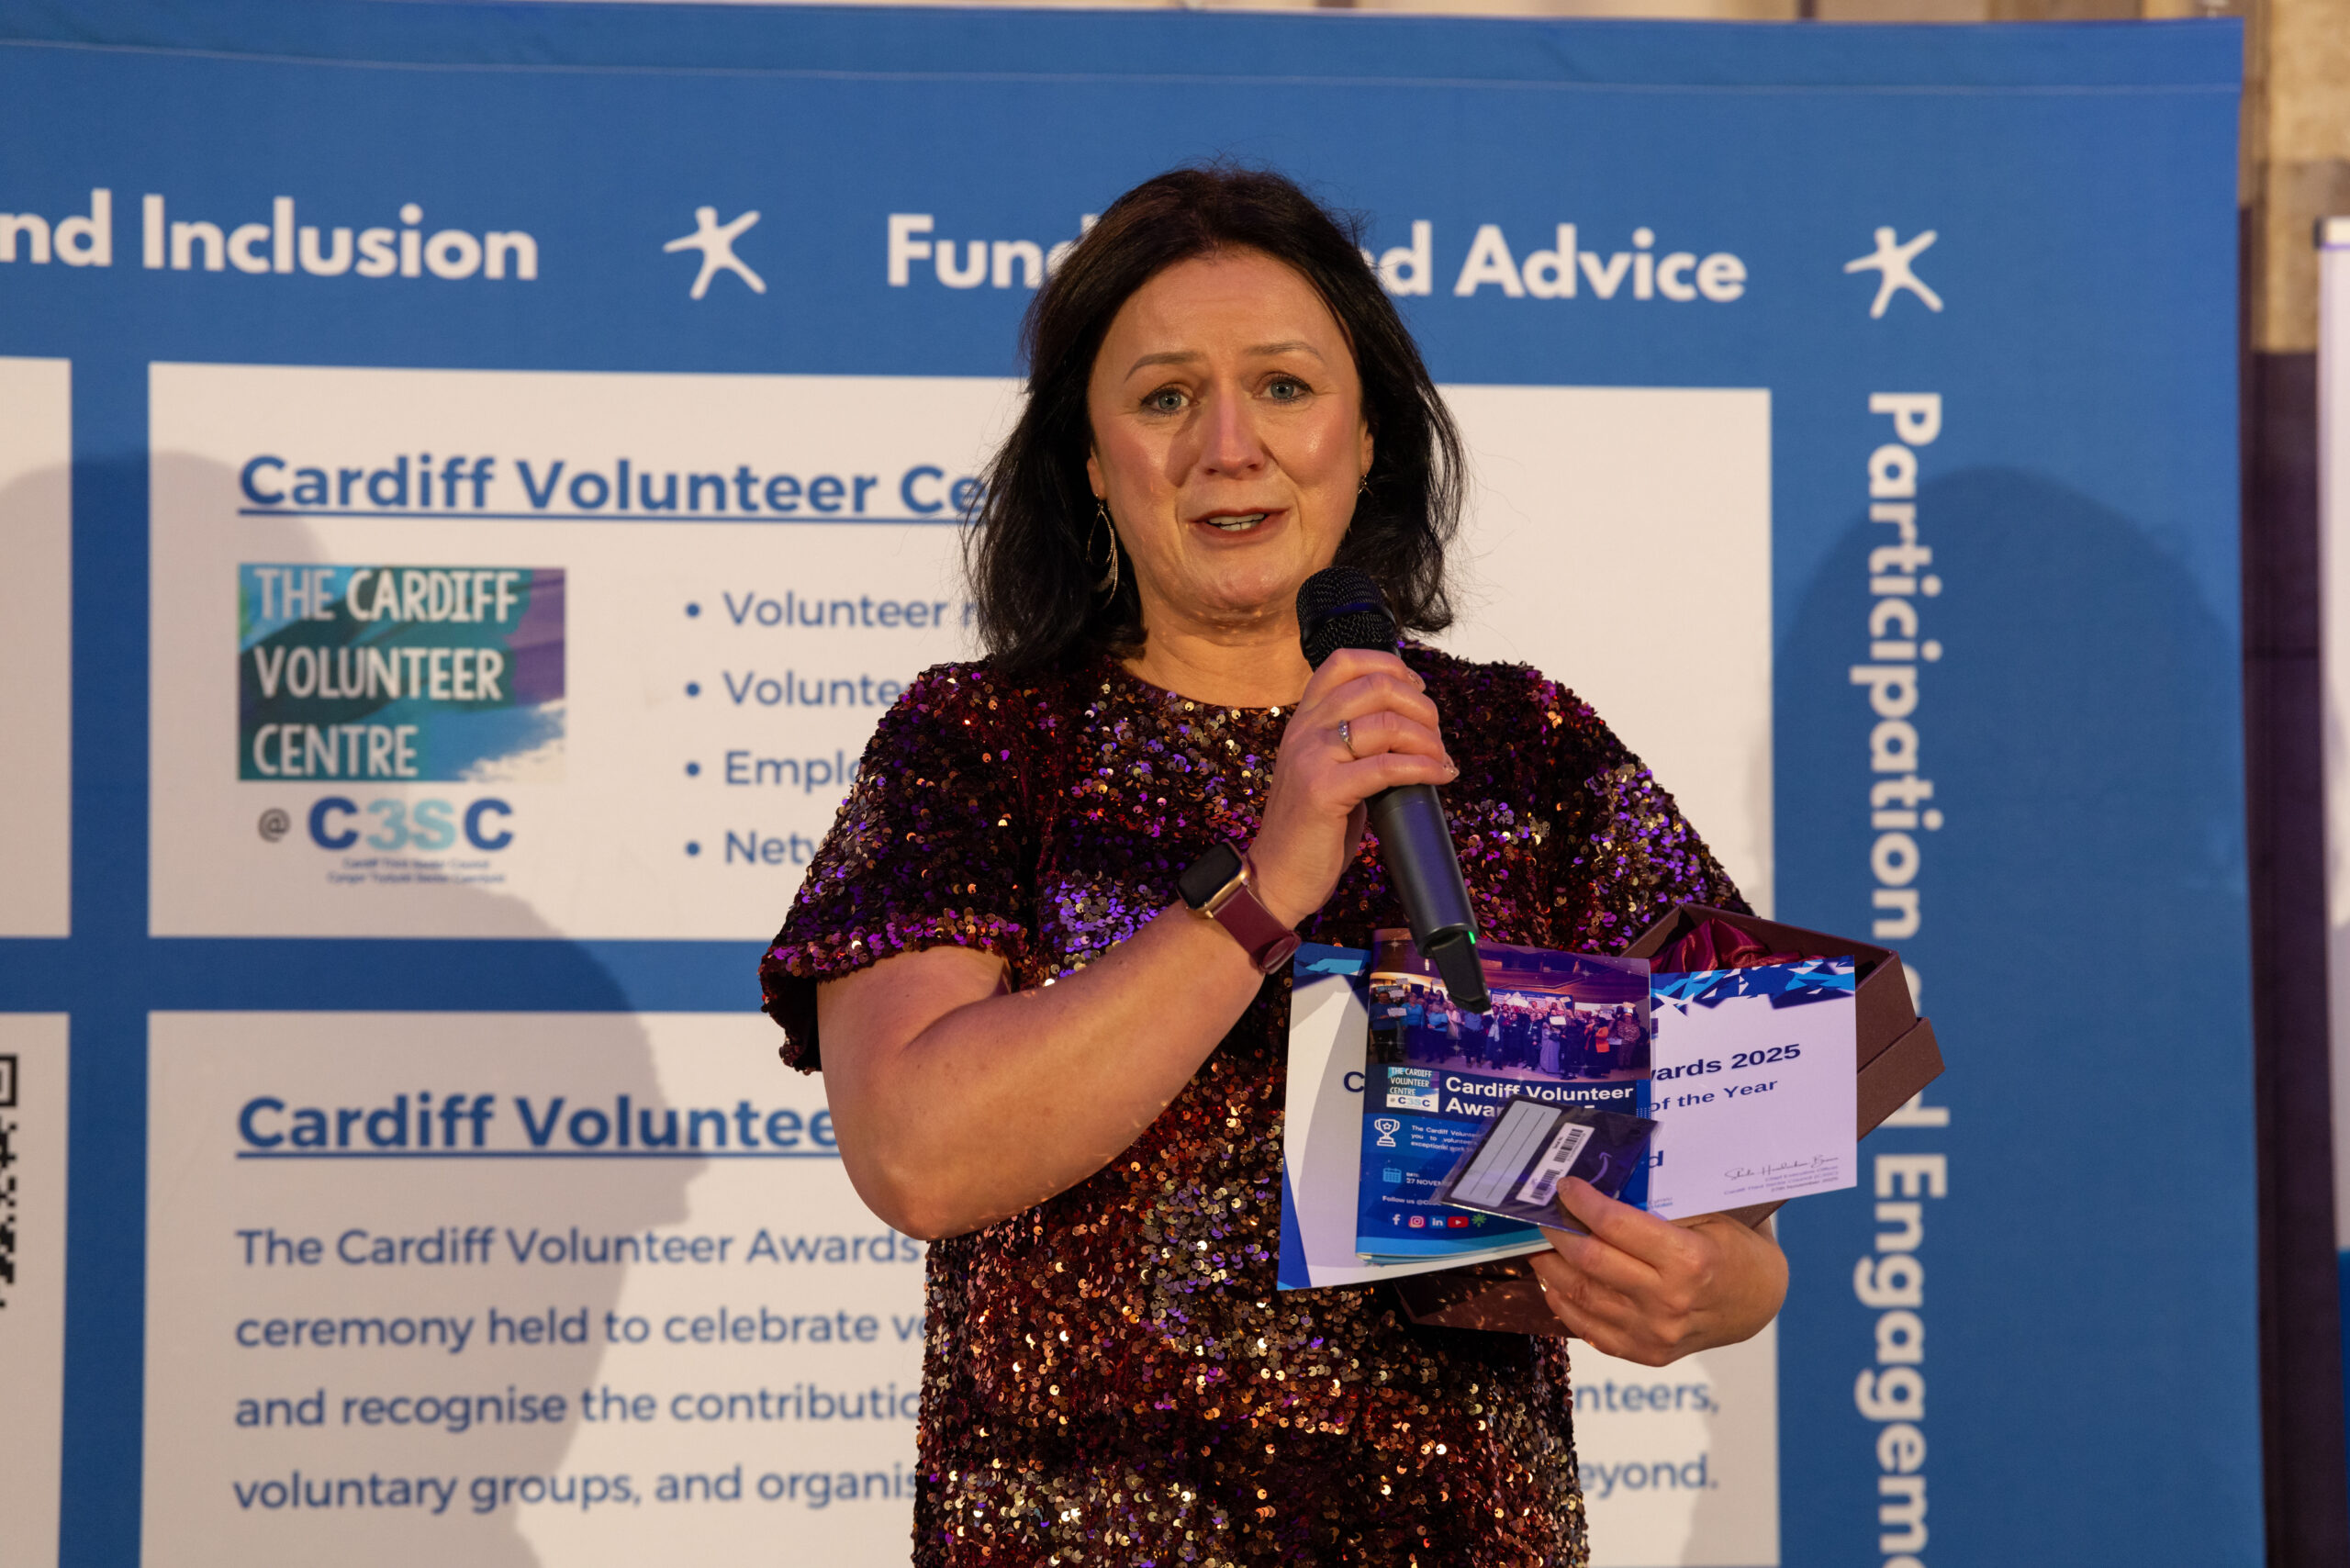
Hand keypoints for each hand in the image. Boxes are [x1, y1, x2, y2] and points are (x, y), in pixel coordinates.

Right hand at [1247, 647, 1456, 927]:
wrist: (1275, 876)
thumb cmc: (1310, 830)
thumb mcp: (1325, 770)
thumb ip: (1353, 744)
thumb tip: (1410, 729)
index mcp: (1304, 719)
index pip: (1344, 661)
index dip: (1390, 665)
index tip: (1417, 691)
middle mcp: (1304, 729)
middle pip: (1376, 686)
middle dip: (1421, 707)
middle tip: (1436, 737)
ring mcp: (1311, 757)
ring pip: (1385, 723)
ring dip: (1427, 739)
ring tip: (1439, 760)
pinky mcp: (1323, 790)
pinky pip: (1386, 766)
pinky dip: (1422, 767)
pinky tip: (1439, 776)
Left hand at [1525, 1178, 1787, 1365]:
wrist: (1757, 1303)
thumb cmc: (1732, 1249)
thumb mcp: (1708, 1214)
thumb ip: (1660, 1205)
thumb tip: (1601, 1184)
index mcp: (1689, 1261)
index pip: (1616, 1226)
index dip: (1583, 1202)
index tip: (1564, 1186)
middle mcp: (1669, 1302)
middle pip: (1591, 1260)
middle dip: (1558, 1231)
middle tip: (1544, 1212)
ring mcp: (1655, 1333)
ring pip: (1582, 1296)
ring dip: (1551, 1266)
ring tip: (1540, 1243)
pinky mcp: (1646, 1353)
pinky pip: (1589, 1329)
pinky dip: (1563, 1302)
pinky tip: (1555, 1280)